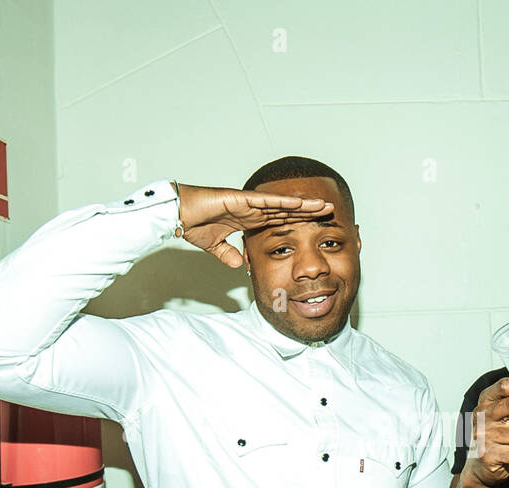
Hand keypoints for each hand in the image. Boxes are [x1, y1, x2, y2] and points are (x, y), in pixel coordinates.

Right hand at [174, 183, 333, 267]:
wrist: (177, 214)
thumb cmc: (192, 224)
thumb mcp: (216, 246)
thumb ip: (228, 254)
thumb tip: (239, 265)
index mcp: (249, 220)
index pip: (280, 221)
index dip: (299, 222)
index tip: (316, 226)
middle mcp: (253, 210)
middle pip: (288, 211)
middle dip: (309, 212)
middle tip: (331, 212)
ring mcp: (249, 203)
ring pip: (283, 204)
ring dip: (304, 205)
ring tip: (325, 206)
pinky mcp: (241, 199)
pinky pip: (267, 201)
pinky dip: (284, 203)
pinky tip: (301, 203)